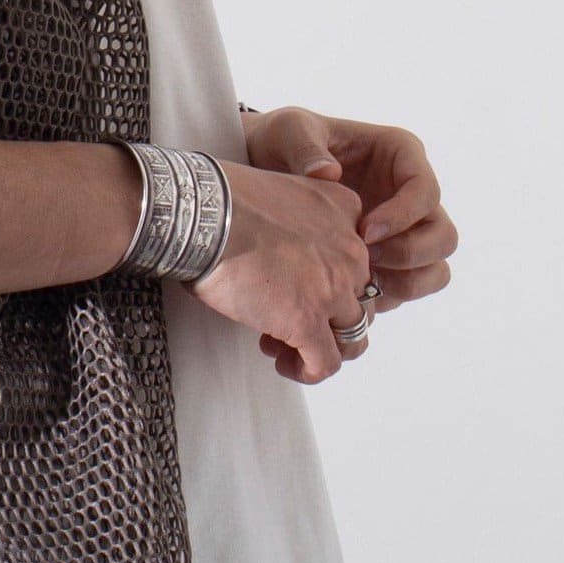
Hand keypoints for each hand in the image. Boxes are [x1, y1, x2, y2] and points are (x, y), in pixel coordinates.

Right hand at [186, 161, 376, 383]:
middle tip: (283, 319)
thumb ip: (300, 218)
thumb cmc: (223, 201)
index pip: (358, 259)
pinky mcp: (308, 321)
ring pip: (353, 336)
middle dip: (325, 316)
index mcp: (346, 212)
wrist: (204, 216)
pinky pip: (326, 363)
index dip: (328, 281)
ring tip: (285, 348)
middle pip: (360, 300)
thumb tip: (282, 251)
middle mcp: (352, 252)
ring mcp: (334, 289)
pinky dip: (309, 371)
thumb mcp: (283, 191)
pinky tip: (286, 365)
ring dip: (322, 347)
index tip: (294, 286)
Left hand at [241, 105, 457, 312]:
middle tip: (365, 260)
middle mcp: (411, 197)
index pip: (426, 192)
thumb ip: (306, 147)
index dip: (403, 217)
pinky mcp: (386, 262)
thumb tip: (328, 173)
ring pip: (434, 270)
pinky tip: (347, 298)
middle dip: (409, 255)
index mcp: (401, 156)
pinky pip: (404, 290)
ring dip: (404, 284)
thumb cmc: (282, 141)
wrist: (263, 170)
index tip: (364, 232)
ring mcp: (403, 232)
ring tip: (359, 283)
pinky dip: (383, 300)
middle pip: (443, 237)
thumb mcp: (290, 131)